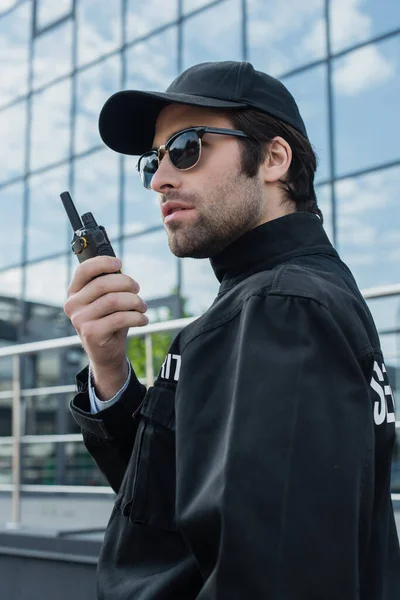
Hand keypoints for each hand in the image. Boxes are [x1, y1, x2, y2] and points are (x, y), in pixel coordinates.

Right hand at [64, 256, 147, 398]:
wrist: (107, 352)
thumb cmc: (109, 320)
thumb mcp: (107, 300)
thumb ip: (110, 284)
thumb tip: (120, 268)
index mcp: (74, 292)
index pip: (84, 270)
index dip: (102, 263)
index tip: (119, 263)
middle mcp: (72, 305)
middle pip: (103, 284)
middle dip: (126, 283)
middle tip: (137, 289)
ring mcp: (79, 320)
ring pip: (113, 301)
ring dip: (135, 301)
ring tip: (143, 307)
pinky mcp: (91, 333)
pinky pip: (120, 318)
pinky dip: (137, 317)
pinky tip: (143, 319)